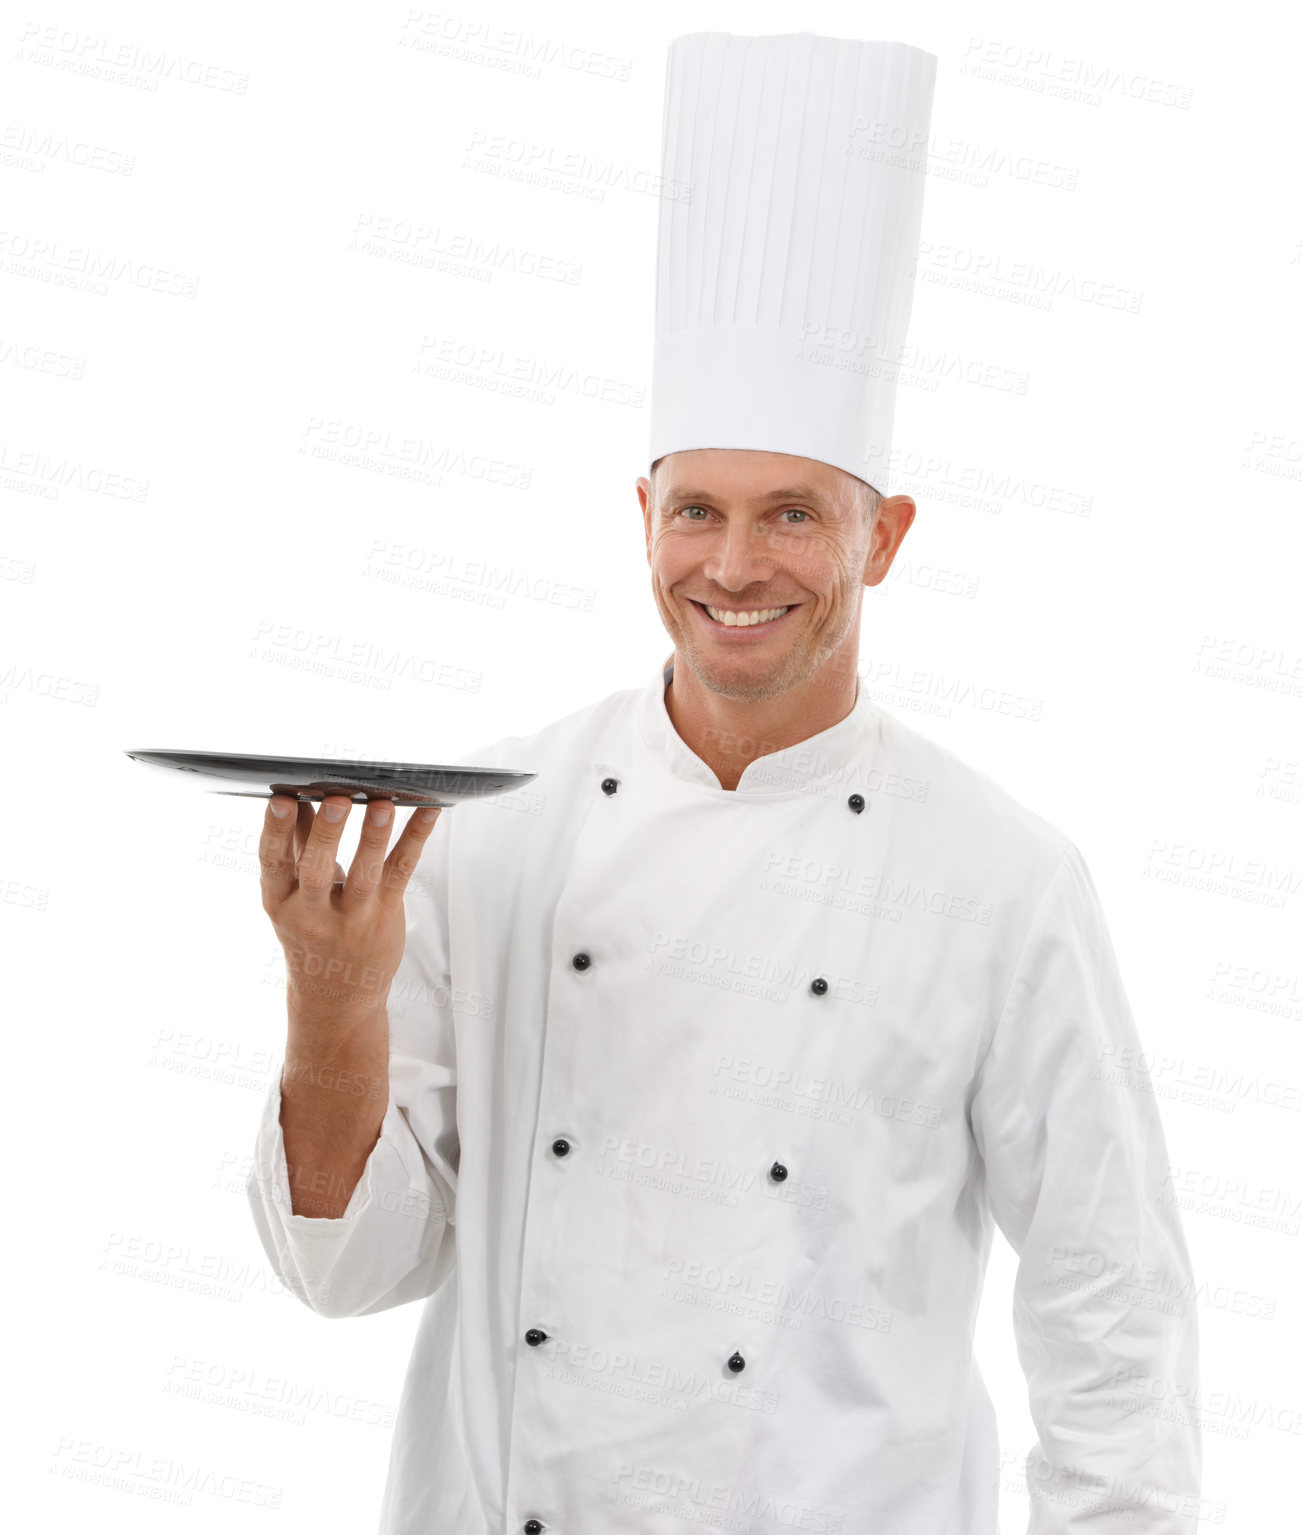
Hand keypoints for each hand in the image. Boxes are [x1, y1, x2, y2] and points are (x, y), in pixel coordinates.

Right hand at [259, 795, 442, 1027]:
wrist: (336, 998)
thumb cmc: (313, 936)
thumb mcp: (293, 897)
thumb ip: (296, 847)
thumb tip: (295, 799)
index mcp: (280, 903)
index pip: (273, 863)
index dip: (276, 831)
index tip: (282, 800)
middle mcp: (312, 914)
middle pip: (317, 870)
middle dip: (327, 834)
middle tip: (336, 800)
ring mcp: (351, 919)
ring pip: (362, 876)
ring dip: (373, 838)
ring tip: (382, 806)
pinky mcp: (384, 916)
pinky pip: (400, 873)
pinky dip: (415, 840)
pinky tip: (428, 814)